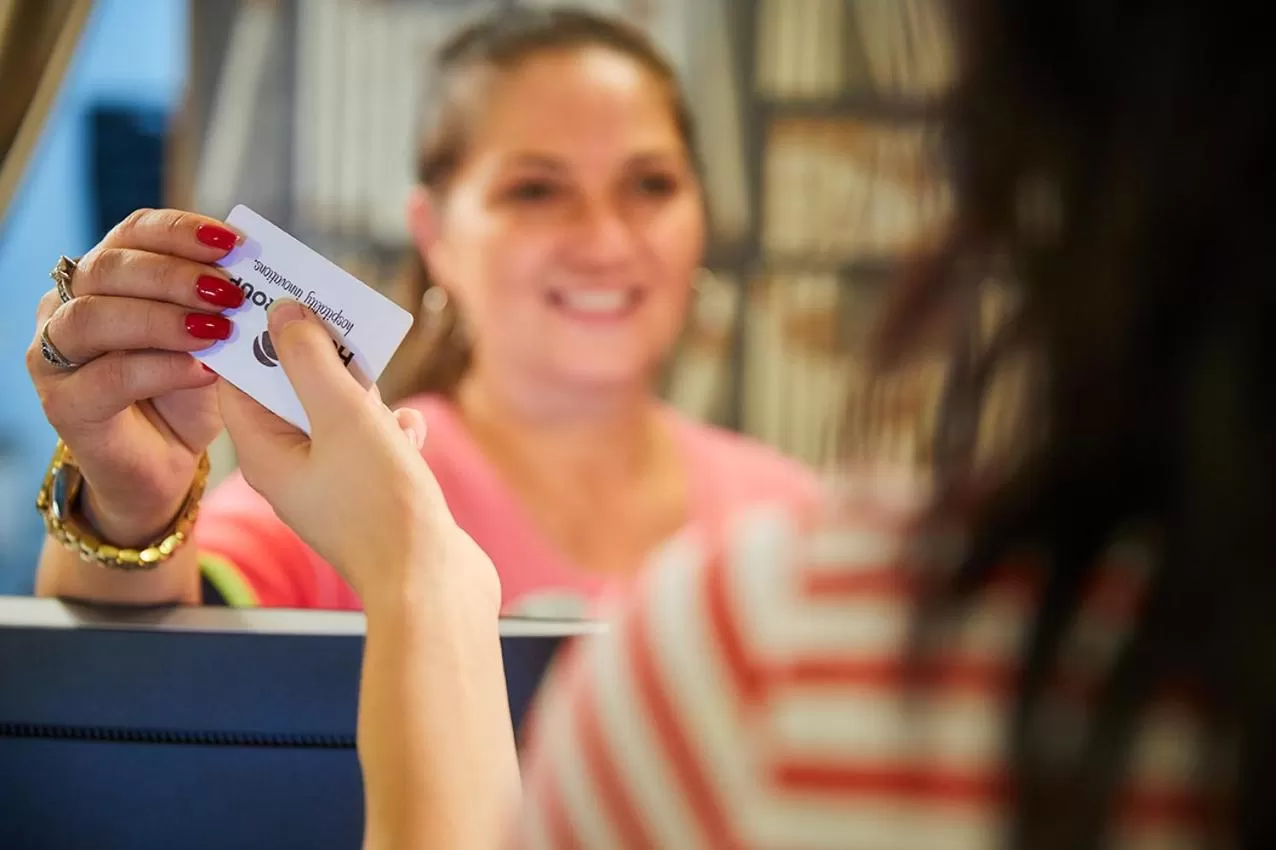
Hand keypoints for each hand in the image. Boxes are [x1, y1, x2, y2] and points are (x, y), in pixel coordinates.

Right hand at [27, 209, 246, 544]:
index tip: (233, 243)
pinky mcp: (63, 403)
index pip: (133, 232)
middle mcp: (68, 305)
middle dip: (176, 275)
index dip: (181, 231)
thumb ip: (224, 306)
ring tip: (217, 330)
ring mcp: (55, 354)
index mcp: (106, 275)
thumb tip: (263, 277)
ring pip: (95, 317)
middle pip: (110, 268)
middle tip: (230, 292)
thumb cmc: (187, 390)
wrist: (166, 462)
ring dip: (163, 319)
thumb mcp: (213, 339)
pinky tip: (203, 371)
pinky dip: (160, 369)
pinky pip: (107, 377)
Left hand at [218, 300, 499, 615]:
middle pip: (289, 394)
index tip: (278, 294)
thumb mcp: (344, 416)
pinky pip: (371, 446)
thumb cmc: (381, 504)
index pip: (239, 381)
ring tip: (378, 361)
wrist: (433, 585)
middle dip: (314, 353)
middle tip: (336, 313)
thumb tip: (284, 314)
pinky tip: (409, 426)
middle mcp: (291, 472)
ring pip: (335, 417)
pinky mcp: (371, 498)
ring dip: (357, 389)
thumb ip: (311, 359)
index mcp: (265, 455)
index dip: (255, 335)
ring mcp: (333, 487)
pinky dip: (388, 429)